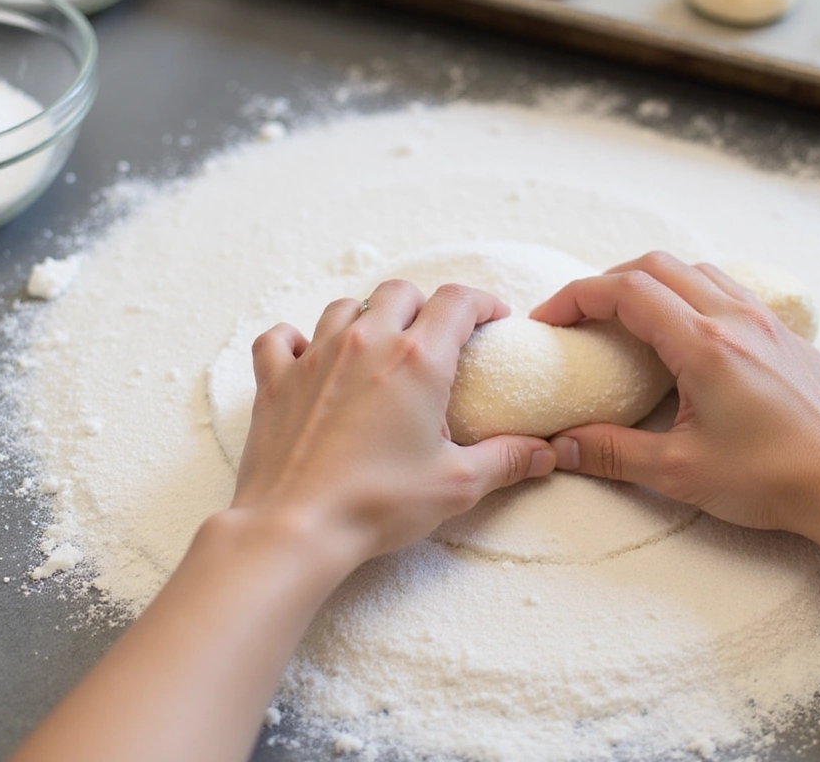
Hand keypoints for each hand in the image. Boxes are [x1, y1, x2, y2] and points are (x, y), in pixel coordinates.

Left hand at [233, 280, 555, 566]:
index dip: (481, 302)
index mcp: (417, 359)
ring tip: (376, 346)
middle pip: (399, 292)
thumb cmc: (378, 503)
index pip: (457, 301)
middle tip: (434, 337)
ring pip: (344, 307)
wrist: (297, 527)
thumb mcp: (457, 484)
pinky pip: (279, 337)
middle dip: (423, 306)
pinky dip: (294, 340)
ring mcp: (315, 356)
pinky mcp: (276, 379)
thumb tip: (543, 453)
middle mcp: (366, 342)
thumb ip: (506, 460)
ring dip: (366, 318)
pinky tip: (305, 356)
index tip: (491, 318)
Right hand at [530, 251, 819, 541]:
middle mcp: (734, 319)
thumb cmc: (774, 478)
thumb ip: (613, 453)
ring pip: (694, 269)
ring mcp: (764, 321)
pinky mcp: (784, 334)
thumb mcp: (681, 472)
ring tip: (626, 316)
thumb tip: (562, 444)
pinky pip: (727, 287)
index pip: (626, 292)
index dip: (577, 296)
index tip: (550, 318)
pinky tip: (685, 326)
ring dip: (650, 280)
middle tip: (580, 315)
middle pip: (655, 266)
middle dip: (606, 282)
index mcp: (703, 345)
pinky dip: (689, 289)